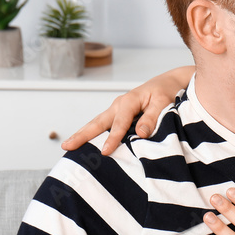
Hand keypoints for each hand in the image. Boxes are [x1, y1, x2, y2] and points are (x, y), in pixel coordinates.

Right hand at [61, 66, 192, 155]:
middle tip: (66, 146)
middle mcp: (119, 105)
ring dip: (83, 134)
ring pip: (97, 123)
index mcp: (129, 101)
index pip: (119, 123)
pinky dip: (93, 134)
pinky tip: (86, 145)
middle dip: (82, 134)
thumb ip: (153, 117)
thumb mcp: (163, 102)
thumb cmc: (167, 92)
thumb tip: (141, 134)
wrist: (168, 82)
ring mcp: (117, 109)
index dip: (112, 138)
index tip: (105, 152)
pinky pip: (104, 125)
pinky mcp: (119, 114)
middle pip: (97, 121)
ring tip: (68, 146)